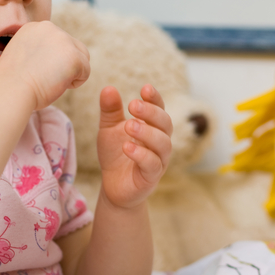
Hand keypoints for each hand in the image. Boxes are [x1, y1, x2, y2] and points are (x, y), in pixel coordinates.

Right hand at [0, 21, 89, 109]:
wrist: (9, 91)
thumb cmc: (11, 83)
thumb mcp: (22, 57)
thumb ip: (39, 50)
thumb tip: (55, 59)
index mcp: (34, 27)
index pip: (58, 42)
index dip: (52, 61)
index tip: (37, 72)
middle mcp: (49, 27)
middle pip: (73, 46)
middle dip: (65, 65)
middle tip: (45, 78)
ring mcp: (62, 39)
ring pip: (82, 57)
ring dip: (71, 72)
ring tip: (51, 82)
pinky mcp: (73, 55)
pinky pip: (85, 72)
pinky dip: (75, 83)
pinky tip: (56, 85)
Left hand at [96, 84, 171, 208]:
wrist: (113, 186)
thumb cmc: (116, 154)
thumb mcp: (109, 129)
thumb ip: (110, 110)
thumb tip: (109, 88)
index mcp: (152, 127)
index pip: (160, 109)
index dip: (155, 99)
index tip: (145, 88)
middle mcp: (159, 142)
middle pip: (165, 124)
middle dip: (151, 112)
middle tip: (133, 105)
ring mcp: (158, 160)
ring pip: (163, 144)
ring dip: (147, 132)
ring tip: (129, 125)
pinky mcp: (150, 177)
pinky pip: (153, 164)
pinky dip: (141, 154)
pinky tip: (127, 147)